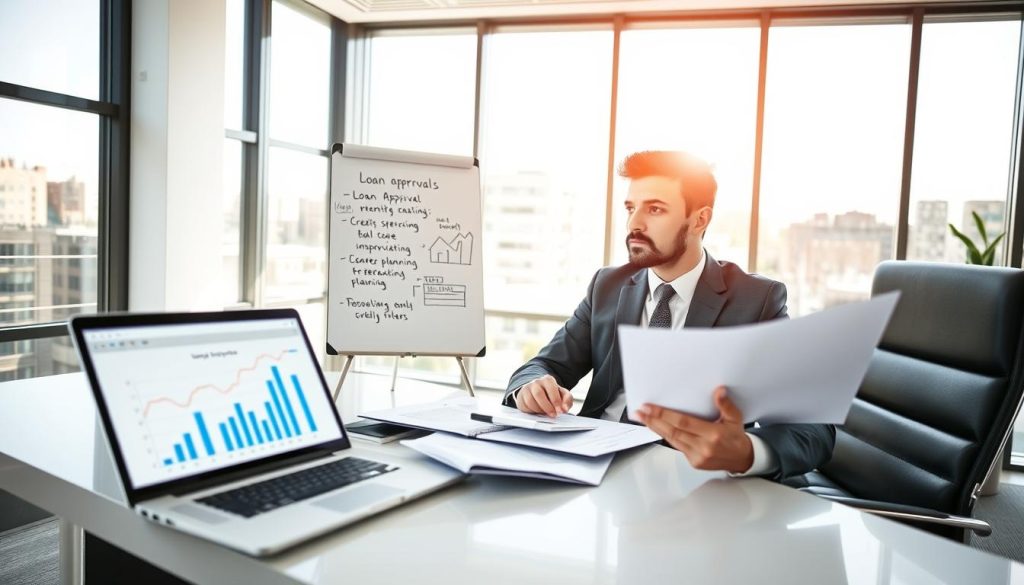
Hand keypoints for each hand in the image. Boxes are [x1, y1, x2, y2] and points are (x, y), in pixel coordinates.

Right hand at [515, 375, 572, 416]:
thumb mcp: (563, 395)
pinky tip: (538, 412)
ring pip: (530, 401)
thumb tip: (564, 409)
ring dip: (539, 410)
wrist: (538, 394)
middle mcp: (536, 382)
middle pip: (539, 394)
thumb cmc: (552, 395)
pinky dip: (532, 411)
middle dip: (547, 406)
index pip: (551, 388)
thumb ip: (567, 400)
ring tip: (545, 413)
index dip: (556, 400)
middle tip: (553, 415)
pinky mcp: (521, 397)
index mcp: (548, 380)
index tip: (560, 411)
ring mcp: (527, 389)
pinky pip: (525, 406)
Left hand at [635, 386, 753, 473]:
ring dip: (656, 428)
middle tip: (640, 412)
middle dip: (654, 420)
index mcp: (713, 434)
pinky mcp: (694, 462)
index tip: (650, 407)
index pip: (683, 422)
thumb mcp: (736, 418)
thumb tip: (719, 391)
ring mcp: (697, 456)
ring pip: (672, 440)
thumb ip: (726, 405)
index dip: (664, 414)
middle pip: (673, 431)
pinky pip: (677, 447)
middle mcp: (703, 447)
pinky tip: (658, 428)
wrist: (742, 459)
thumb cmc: (736, 438)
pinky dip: (666, 437)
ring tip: (643, 419)